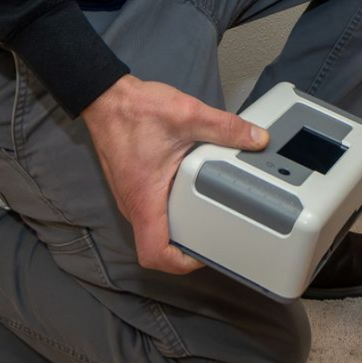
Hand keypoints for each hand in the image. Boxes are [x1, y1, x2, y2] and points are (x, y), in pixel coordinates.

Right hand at [81, 75, 267, 273]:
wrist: (106, 98)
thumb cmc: (134, 110)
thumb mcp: (187, 115)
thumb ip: (225, 128)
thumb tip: (255, 138)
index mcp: (144, 199)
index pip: (154, 255)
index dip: (181, 264)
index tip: (204, 254)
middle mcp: (134, 205)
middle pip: (157, 248)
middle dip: (187, 251)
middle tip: (216, 238)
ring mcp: (132, 197)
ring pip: (155, 231)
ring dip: (179, 232)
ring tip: (208, 221)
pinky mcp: (135, 187)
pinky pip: (153, 213)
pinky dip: (172, 214)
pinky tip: (191, 197)